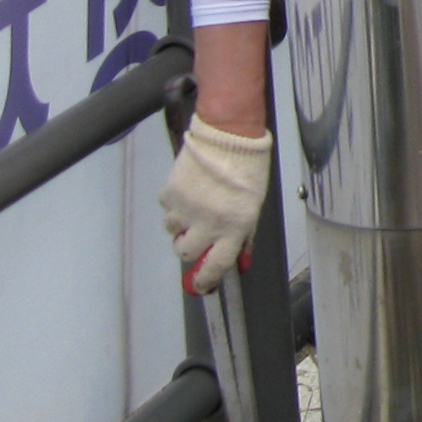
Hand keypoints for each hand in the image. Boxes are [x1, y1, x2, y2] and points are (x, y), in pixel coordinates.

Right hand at [159, 114, 270, 294]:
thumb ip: (244, 236)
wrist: (229, 136)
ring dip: (182, 227)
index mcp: (235, 226)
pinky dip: (176, 207)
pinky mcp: (171, 195)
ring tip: (197, 206)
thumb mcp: (254, 207)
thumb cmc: (246, 169)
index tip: (200, 285)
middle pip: (187, 254)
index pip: (215, 266)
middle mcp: (209, 222)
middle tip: (198, 235)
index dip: (205, 280)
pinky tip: (190, 192)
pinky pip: (168, 211)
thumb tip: (240, 262)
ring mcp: (187, 209)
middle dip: (191, 249)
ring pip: (174, 234)